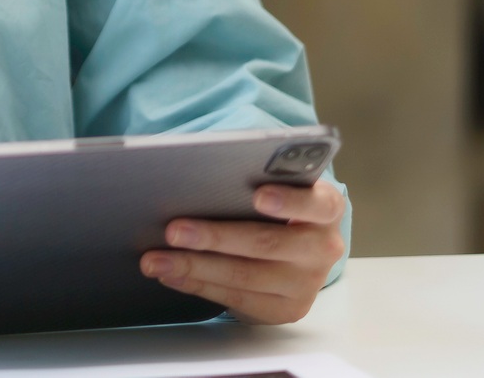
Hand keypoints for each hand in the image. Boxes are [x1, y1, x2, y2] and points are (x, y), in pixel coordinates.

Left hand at [139, 181, 346, 323]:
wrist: (297, 247)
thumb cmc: (276, 207)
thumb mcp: (277, 187)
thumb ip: (252, 180)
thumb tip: (199, 174)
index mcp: (326, 208)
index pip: (316, 203)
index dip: (289, 200)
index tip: (258, 196)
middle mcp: (323, 247)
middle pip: (266, 243)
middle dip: (214, 237)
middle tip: (173, 230)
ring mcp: (307, 283)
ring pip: (245, 275)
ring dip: (194, 266)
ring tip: (156, 259)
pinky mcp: (287, 309)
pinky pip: (237, 299)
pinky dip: (198, 285)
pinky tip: (172, 275)